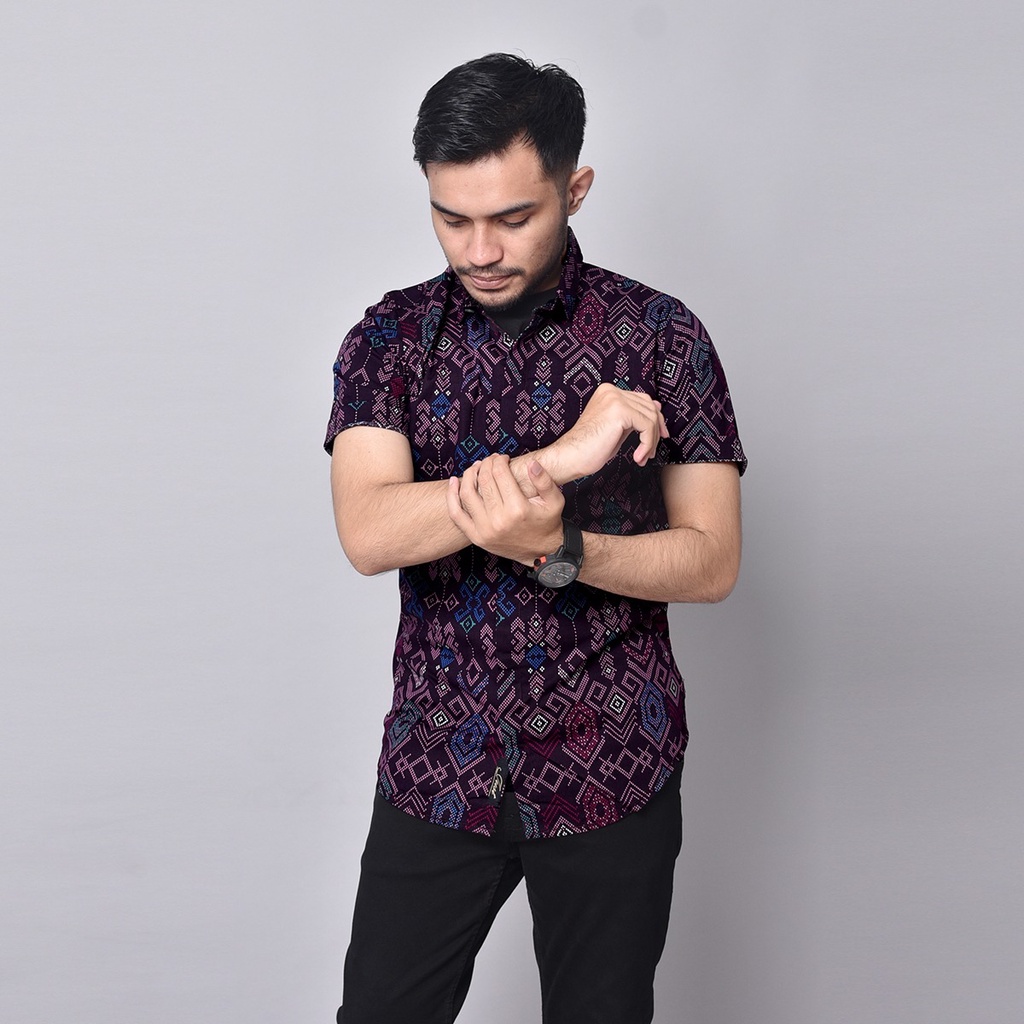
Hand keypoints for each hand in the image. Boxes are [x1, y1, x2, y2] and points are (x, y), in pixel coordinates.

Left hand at [447, 455, 563, 564]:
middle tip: (490, 460)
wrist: (541, 551)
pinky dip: (452, 497)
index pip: (500, 473)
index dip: (499, 460)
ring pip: (467, 494)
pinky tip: (454, 482)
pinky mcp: (476, 537)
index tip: (503, 458)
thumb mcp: (555, 500)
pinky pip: (456, 514)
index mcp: (518, 509)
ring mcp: (485, 530)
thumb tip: (531, 463)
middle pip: (484, 480)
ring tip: (476, 468)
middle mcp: (499, 520)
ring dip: (469, 475)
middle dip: (486, 464)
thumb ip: (544, 480)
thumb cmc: (547, 523)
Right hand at [541, 383, 667, 482]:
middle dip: (656, 430)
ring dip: (651, 441)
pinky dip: (647, 444)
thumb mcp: (617, 427)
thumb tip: (657, 407)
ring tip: (642, 457)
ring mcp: (615, 399)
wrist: (570, 456)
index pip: (643, 400)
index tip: (659, 437)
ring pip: (650, 417)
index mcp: (609, 392)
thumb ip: (634, 416)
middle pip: (649, 407)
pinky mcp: (620, 411)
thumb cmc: (589, 447)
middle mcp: (612, 391)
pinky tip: (637, 457)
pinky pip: (646, 426)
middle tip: (651, 451)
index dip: (655, 419)